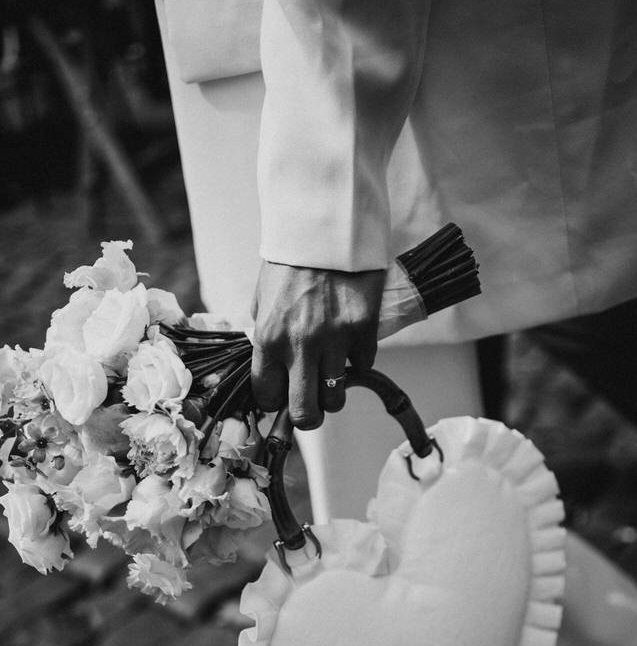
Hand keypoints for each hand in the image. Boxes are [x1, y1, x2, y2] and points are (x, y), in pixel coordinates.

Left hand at [251, 262, 384, 428]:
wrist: (324, 228)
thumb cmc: (290, 263)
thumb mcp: (263, 301)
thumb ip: (266, 338)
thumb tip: (272, 373)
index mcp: (269, 338)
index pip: (267, 397)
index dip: (275, 403)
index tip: (281, 397)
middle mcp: (301, 345)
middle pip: (305, 414)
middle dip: (307, 417)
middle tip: (311, 406)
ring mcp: (335, 339)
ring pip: (337, 398)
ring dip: (333, 391)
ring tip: (331, 372)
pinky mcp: (364, 329)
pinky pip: (362, 365)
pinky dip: (356, 360)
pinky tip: (349, 340)